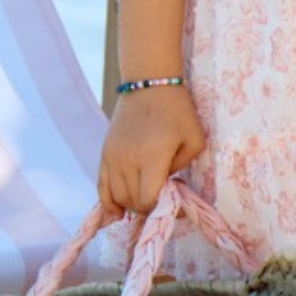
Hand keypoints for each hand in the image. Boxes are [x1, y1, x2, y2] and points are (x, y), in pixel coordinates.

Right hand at [97, 87, 206, 215]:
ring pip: (117, 196)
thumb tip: (166, 185)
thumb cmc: (177, 111)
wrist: (149, 83)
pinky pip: (101, 186)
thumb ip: (183, 169)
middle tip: (159, 198)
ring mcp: (113, 157)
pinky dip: (108, 202)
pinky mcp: (105, 152)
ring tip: (144, 199)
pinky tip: (116, 213)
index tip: (171, 202)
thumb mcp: (194, 140)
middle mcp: (128, 160)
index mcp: (152, 158)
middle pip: (132, 201)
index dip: (159, 208)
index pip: (148, 200)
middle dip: (147, 207)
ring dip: (131, 204)